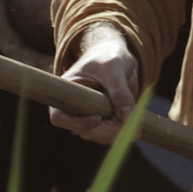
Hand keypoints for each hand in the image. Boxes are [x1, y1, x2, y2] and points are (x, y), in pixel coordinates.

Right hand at [48, 22, 138, 144]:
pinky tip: (133, 116)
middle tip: (128, 119)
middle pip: (84, 132)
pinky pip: (111, 134)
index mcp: (66, 92)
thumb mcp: (114, 66)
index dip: (76, 123)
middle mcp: (73, 108)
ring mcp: (88, 117)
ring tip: (131, 110)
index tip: (98, 118)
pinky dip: (124, 129)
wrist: (116, 56)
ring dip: (118, 130)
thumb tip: (127, 119)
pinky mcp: (102, 121)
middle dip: (107, 129)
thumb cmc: (109, 55)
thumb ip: (120, 90)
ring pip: (99, 136)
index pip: (59, 117)